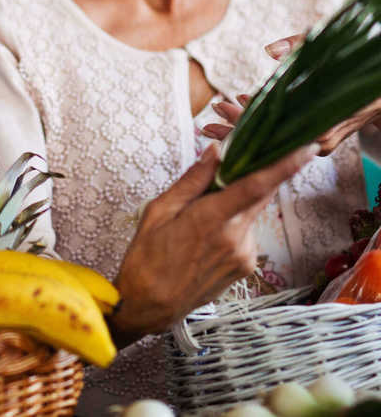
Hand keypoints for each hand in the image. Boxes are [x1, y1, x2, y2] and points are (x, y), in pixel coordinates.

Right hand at [111, 141, 317, 343]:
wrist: (151, 304)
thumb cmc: (147, 255)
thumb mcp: (159, 210)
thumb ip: (192, 180)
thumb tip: (215, 151)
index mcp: (211, 219)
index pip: (255, 186)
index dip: (284, 166)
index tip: (305, 148)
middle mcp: (236, 237)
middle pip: (259, 195)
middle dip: (257, 174)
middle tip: (242, 160)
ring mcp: (245, 254)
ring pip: (250, 213)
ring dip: (237, 202)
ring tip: (201, 212)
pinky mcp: (246, 266)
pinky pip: (245, 231)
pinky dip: (233, 222)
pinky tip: (206, 233)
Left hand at [201, 32, 380, 155]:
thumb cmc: (360, 62)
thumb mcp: (333, 48)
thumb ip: (302, 46)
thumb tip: (271, 50)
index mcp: (324, 118)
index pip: (275, 124)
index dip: (246, 119)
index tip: (224, 107)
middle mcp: (321, 137)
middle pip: (270, 139)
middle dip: (236, 130)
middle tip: (206, 122)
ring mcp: (320, 141)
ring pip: (276, 140)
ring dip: (246, 130)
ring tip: (217, 117)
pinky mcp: (319, 139)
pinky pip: (286, 137)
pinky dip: (265, 127)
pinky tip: (243, 112)